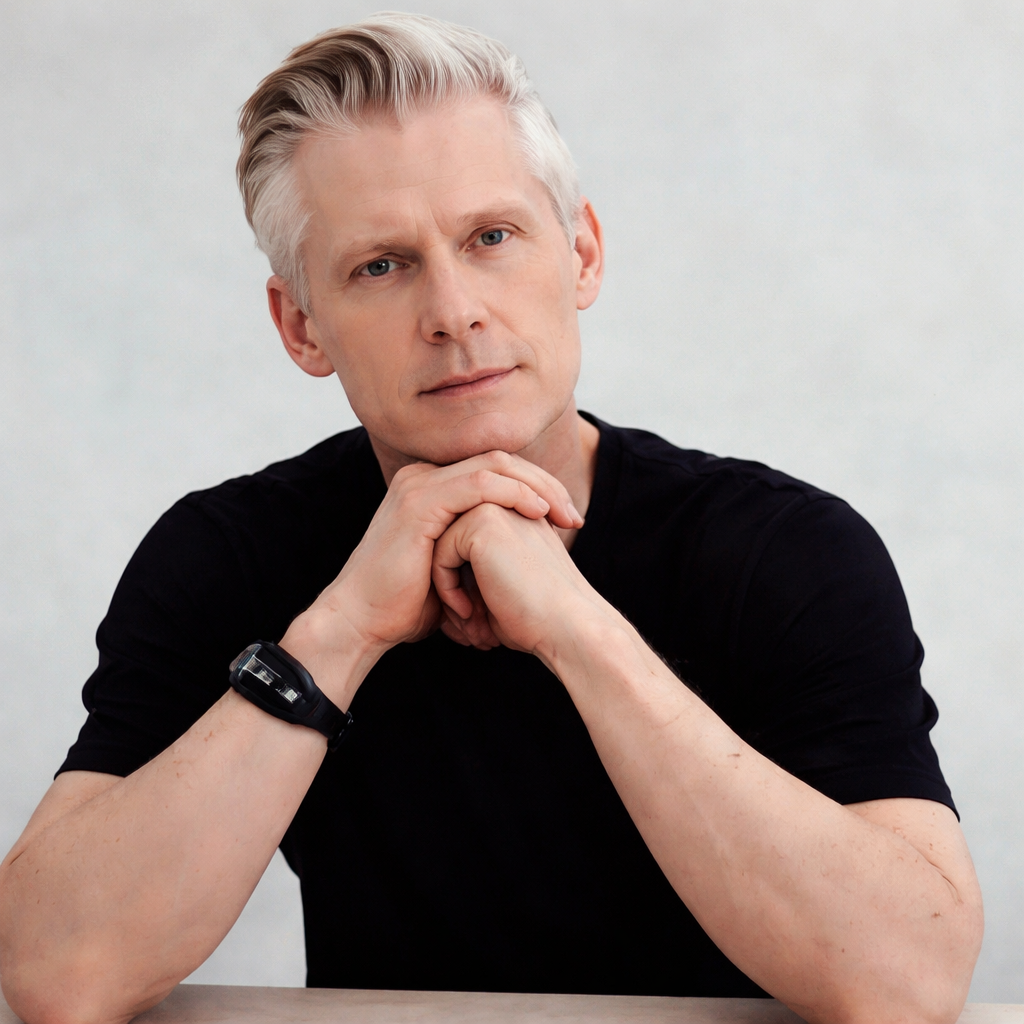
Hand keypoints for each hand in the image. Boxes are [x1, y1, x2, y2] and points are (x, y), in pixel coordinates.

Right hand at [281, 452, 582, 697]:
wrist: (362, 622)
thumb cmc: (406, 605)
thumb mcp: (453, 569)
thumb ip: (479, 549)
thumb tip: (523, 555)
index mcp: (431, 487)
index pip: (496, 470)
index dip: (536, 488)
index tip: (567, 519)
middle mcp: (424, 477)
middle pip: (500, 461)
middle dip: (545, 485)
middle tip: (575, 515)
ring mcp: (420, 485)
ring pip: (495, 466)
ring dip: (537, 488)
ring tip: (565, 515)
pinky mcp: (420, 502)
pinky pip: (478, 485)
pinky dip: (514, 494)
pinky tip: (538, 513)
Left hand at [431, 502, 603, 659]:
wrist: (568, 628)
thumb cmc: (536, 621)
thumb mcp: (499, 591)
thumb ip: (471, 574)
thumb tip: (431, 584)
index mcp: (517, 518)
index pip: (462, 549)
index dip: (463, 589)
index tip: (480, 623)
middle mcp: (508, 505)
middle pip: (449, 545)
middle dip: (453, 588)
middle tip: (474, 627)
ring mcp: (497, 506)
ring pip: (440, 546)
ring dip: (447, 589)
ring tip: (471, 622)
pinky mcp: (484, 519)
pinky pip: (440, 552)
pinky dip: (446, 588)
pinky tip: (470, 612)